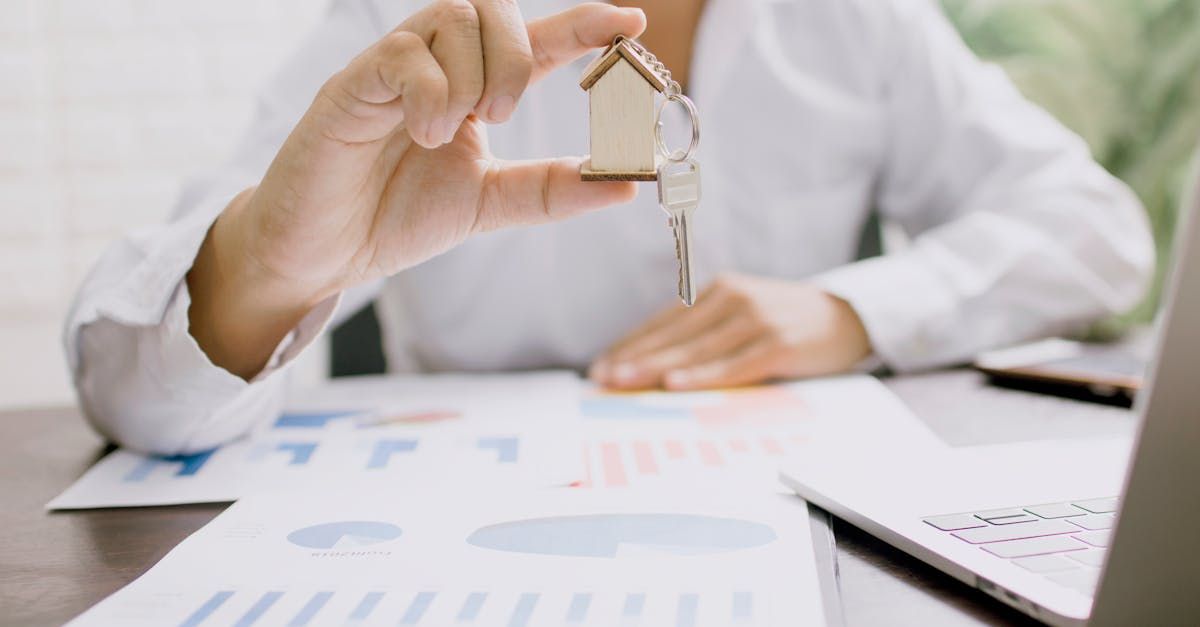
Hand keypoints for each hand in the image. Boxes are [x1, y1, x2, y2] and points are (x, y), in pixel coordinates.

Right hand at [188, 2, 646, 377]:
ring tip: (451, 132)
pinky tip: (422, 135)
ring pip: (453, 16)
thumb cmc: (394, 218)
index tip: (630, 22)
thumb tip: (626, 184)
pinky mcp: (351, 85)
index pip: (534, 43)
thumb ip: (552, 191)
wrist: (321, 253)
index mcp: (470, 89)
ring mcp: (392, 69)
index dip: (581, 27)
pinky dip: (430, 94)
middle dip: (518, 56)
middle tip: (501, 117)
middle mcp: (435, 66)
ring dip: (473, 76)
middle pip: (492, 8)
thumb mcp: (490, 205)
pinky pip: (404, 55)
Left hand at [590, 274, 872, 389]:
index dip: (630, 345)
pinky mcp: (778, 343)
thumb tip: (654, 368)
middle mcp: (734, 298)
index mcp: (719, 291)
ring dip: (656, 368)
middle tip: (601, 379)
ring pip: (696, 349)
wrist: (848, 318)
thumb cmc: (786, 323)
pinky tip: (676, 384)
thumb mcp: (744, 316)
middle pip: (674, 335)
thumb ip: (706, 334)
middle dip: (633, 358)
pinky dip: (703, 375)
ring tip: (624, 382)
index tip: (599, 367)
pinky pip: (733, 364)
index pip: (664, 322)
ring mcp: (757, 320)